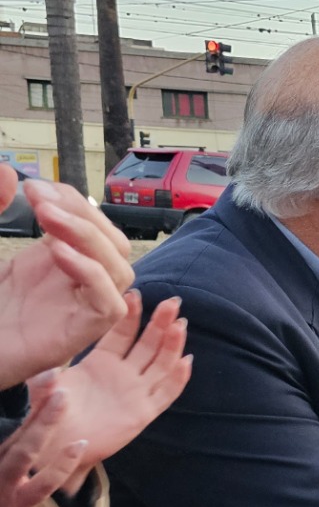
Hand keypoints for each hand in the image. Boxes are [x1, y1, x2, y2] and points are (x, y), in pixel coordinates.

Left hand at [0, 179, 136, 386]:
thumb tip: (8, 172)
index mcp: (56, 261)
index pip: (92, 224)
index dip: (72, 200)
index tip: (34, 187)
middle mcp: (74, 283)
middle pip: (114, 243)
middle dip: (84, 215)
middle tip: (41, 201)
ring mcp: (80, 308)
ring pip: (119, 269)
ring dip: (89, 238)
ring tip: (49, 219)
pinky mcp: (82, 334)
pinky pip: (109, 304)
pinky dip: (91, 275)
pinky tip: (57, 253)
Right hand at [0, 380, 83, 506]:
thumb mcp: (6, 460)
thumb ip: (20, 436)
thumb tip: (44, 395)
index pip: (8, 414)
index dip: (28, 392)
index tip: (47, 368)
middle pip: (12, 426)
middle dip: (33, 399)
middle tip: (53, 372)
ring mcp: (2, 484)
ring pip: (23, 450)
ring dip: (43, 424)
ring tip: (62, 398)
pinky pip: (41, 484)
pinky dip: (61, 464)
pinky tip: (80, 444)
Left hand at [46, 291, 192, 493]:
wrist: (57, 445)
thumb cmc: (49, 414)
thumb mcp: (45, 387)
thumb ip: (48, 377)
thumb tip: (50, 372)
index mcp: (101, 363)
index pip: (122, 334)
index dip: (130, 315)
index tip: (134, 295)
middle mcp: (123, 375)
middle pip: (148, 344)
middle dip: (161, 322)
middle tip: (172, 302)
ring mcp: (136, 393)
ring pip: (161, 363)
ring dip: (173, 344)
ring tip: (180, 324)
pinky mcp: (144, 413)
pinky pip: (166, 393)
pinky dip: (178, 378)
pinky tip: (187, 361)